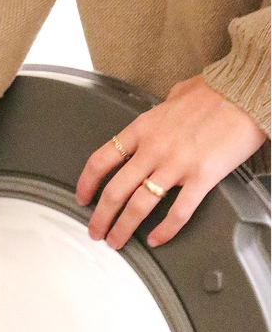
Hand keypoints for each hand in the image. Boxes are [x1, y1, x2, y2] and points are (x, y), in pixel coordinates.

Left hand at [76, 75, 266, 249]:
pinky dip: (164, 231)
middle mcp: (153, 149)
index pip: (101, 161)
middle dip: (100, 218)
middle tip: (96, 232)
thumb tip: (161, 108)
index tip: (82, 198)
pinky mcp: (202, 178)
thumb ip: (162, 109)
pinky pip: (178, 212)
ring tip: (116, 242)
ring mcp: (176, 165)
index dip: (86, 184)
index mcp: (143, 129)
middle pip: (114, 192)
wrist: (251, 89)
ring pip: (139, 206)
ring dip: (123, 229)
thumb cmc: (219, 90)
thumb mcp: (179, 93)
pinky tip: (156, 240)